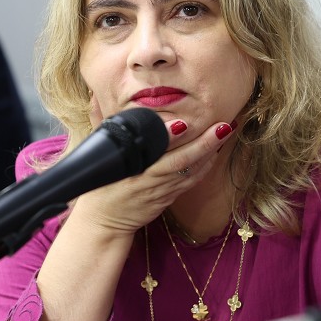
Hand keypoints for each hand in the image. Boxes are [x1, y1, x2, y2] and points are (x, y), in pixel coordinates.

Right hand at [70, 117, 236, 235]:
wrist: (102, 222)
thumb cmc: (99, 184)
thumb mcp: (95, 153)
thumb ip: (100, 124)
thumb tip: (94, 97)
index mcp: (128, 166)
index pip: (150, 149)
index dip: (167, 138)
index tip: (182, 124)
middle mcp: (146, 179)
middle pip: (179, 160)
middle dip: (203, 143)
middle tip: (222, 125)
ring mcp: (159, 190)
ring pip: (189, 171)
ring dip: (209, 152)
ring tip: (225, 132)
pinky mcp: (167, 198)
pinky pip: (189, 181)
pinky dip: (203, 168)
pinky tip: (215, 153)